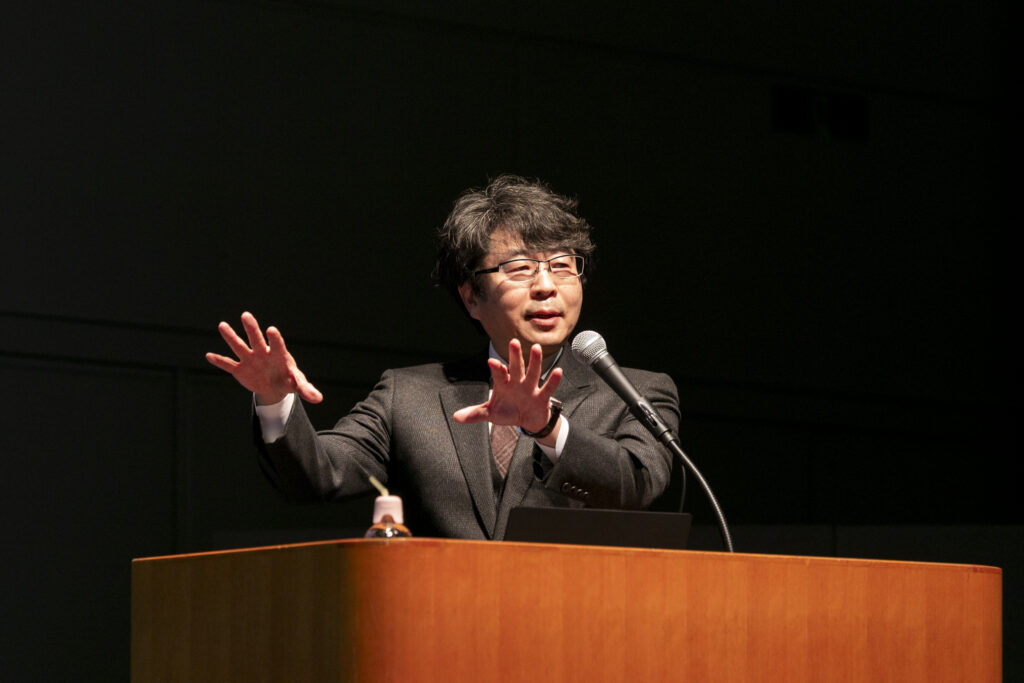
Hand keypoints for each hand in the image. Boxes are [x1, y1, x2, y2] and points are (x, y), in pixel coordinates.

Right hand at [205, 311, 322, 404]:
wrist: (275, 386)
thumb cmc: (289, 380)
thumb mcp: (298, 385)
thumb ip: (307, 390)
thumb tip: (318, 399)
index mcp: (279, 356)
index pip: (277, 345)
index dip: (275, 339)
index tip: (271, 329)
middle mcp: (263, 354)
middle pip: (257, 339)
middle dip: (252, 328)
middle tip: (246, 315)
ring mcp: (250, 360)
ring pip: (240, 347)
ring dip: (231, 337)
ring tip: (222, 325)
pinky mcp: (240, 369)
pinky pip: (228, 365)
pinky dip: (220, 361)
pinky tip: (209, 355)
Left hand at [453, 339, 561, 434]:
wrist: (528, 421)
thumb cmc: (509, 412)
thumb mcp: (491, 414)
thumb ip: (475, 414)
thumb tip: (456, 417)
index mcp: (504, 385)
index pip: (499, 375)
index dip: (496, 369)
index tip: (491, 362)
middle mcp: (517, 383)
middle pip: (516, 367)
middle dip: (515, 356)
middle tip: (513, 342)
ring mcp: (531, 388)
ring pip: (533, 373)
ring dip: (535, 361)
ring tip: (536, 348)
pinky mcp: (542, 397)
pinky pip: (548, 388)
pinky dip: (553, 380)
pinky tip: (558, 371)